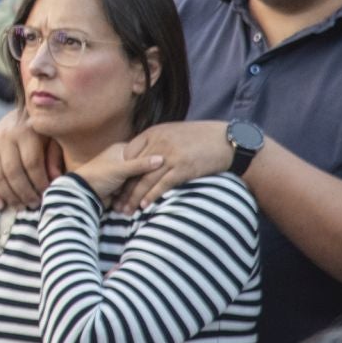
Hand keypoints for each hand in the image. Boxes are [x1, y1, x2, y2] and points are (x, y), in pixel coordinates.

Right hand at [0, 108, 64, 209]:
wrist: (21, 114)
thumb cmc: (44, 132)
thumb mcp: (54, 139)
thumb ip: (54, 158)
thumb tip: (55, 179)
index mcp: (26, 131)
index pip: (32, 163)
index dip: (40, 182)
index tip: (48, 195)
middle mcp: (5, 136)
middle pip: (12, 171)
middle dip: (24, 192)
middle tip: (34, 205)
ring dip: (8, 195)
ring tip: (20, 207)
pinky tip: (0, 205)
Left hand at [71, 143, 165, 204]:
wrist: (84, 192)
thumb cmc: (100, 175)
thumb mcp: (121, 169)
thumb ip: (141, 164)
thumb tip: (162, 159)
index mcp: (121, 150)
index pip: (143, 153)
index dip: (153, 161)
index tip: (166, 167)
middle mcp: (122, 159)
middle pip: (141, 168)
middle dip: (147, 179)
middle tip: (159, 184)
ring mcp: (121, 173)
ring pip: (137, 181)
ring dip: (140, 190)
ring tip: (148, 197)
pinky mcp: (120, 187)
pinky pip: (132, 190)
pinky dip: (135, 196)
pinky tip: (142, 203)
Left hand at [116, 121, 237, 212]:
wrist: (226, 140)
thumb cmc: (199, 137)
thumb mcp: (172, 133)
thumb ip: (156, 142)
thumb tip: (144, 156)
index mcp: (152, 133)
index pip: (128, 154)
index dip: (121, 171)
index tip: (116, 185)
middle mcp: (158, 143)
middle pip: (134, 169)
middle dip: (124, 188)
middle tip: (116, 203)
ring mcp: (170, 156)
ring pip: (146, 179)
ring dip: (134, 197)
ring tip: (126, 210)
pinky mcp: (182, 168)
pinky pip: (163, 184)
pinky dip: (152, 196)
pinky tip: (144, 206)